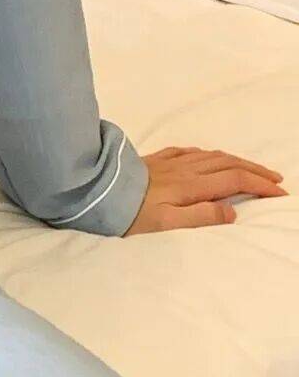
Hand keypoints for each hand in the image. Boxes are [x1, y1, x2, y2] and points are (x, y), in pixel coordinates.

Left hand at [124, 146, 287, 233]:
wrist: (97, 189)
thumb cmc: (130, 214)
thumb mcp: (167, 224)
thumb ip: (201, 217)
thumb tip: (232, 212)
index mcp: (190, 186)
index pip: (234, 181)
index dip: (259, 185)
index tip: (279, 192)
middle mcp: (183, 169)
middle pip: (227, 164)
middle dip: (254, 170)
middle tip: (275, 179)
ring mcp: (169, 162)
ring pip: (210, 155)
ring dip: (235, 160)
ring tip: (250, 168)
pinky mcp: (155, 160)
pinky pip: (188, 152)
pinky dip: (206, 154)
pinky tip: (206, 157)